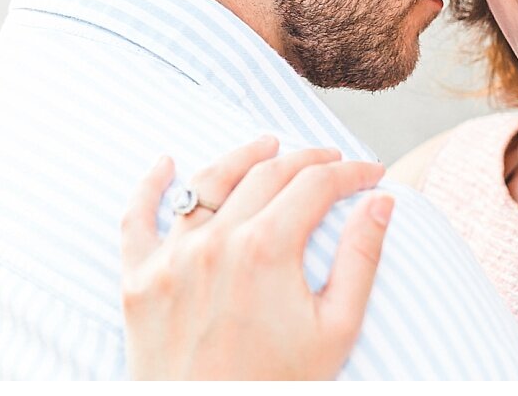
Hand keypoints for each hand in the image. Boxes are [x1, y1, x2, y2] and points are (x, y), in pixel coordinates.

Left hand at [121, 137, 395, 379]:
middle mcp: (215, 241)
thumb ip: (361, 259)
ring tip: (267, 144)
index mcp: (266, 249)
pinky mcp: (138, 280)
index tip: (371, 174)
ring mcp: (171, 258)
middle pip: (267, 173)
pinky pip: (137, 218)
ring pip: (208, 182)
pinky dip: (149, 186)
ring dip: (242, 157)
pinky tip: (165, 163)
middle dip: (308, 160)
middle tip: (331, 162)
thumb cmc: (279, 386)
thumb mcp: (336, 329)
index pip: (315, 184)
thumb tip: (380, 203)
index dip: (350, 172)